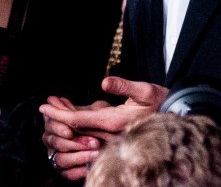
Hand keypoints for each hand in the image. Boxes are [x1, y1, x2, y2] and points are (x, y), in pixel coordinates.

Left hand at [39, 77, 166, 180]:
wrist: (176, 117)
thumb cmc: (161, 102)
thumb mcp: (145, 90)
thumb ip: (124, 85)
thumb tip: (105, 82)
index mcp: (114, 122)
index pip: (78, 119)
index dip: (58, 114)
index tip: (43, 107)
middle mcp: (110, 134)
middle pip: (75, 128)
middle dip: (58, 117)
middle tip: (45, 105)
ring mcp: (111, 138)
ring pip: (81, 131)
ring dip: (66, 119)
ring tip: (54, 104)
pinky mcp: (114, 137)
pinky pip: (90, 132)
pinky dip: (78, 121)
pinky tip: (70, 109)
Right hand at [40, 96, 102, 181]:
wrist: (123, 141)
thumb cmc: (109, 122)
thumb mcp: (95, 111)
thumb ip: (74, 108)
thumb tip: (52, 99)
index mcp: (60, 122)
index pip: (49, 124)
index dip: (58, 128)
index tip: (70, 132)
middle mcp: (56, 139)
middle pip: (52, 142)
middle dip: (73, 143)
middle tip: (94, 142)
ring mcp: (61, 155)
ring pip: (59, 159)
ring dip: (77, 157)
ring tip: (96, 154)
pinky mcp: (69, 170)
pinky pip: (67, 173)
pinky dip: (77, 171)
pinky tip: (90, 167)